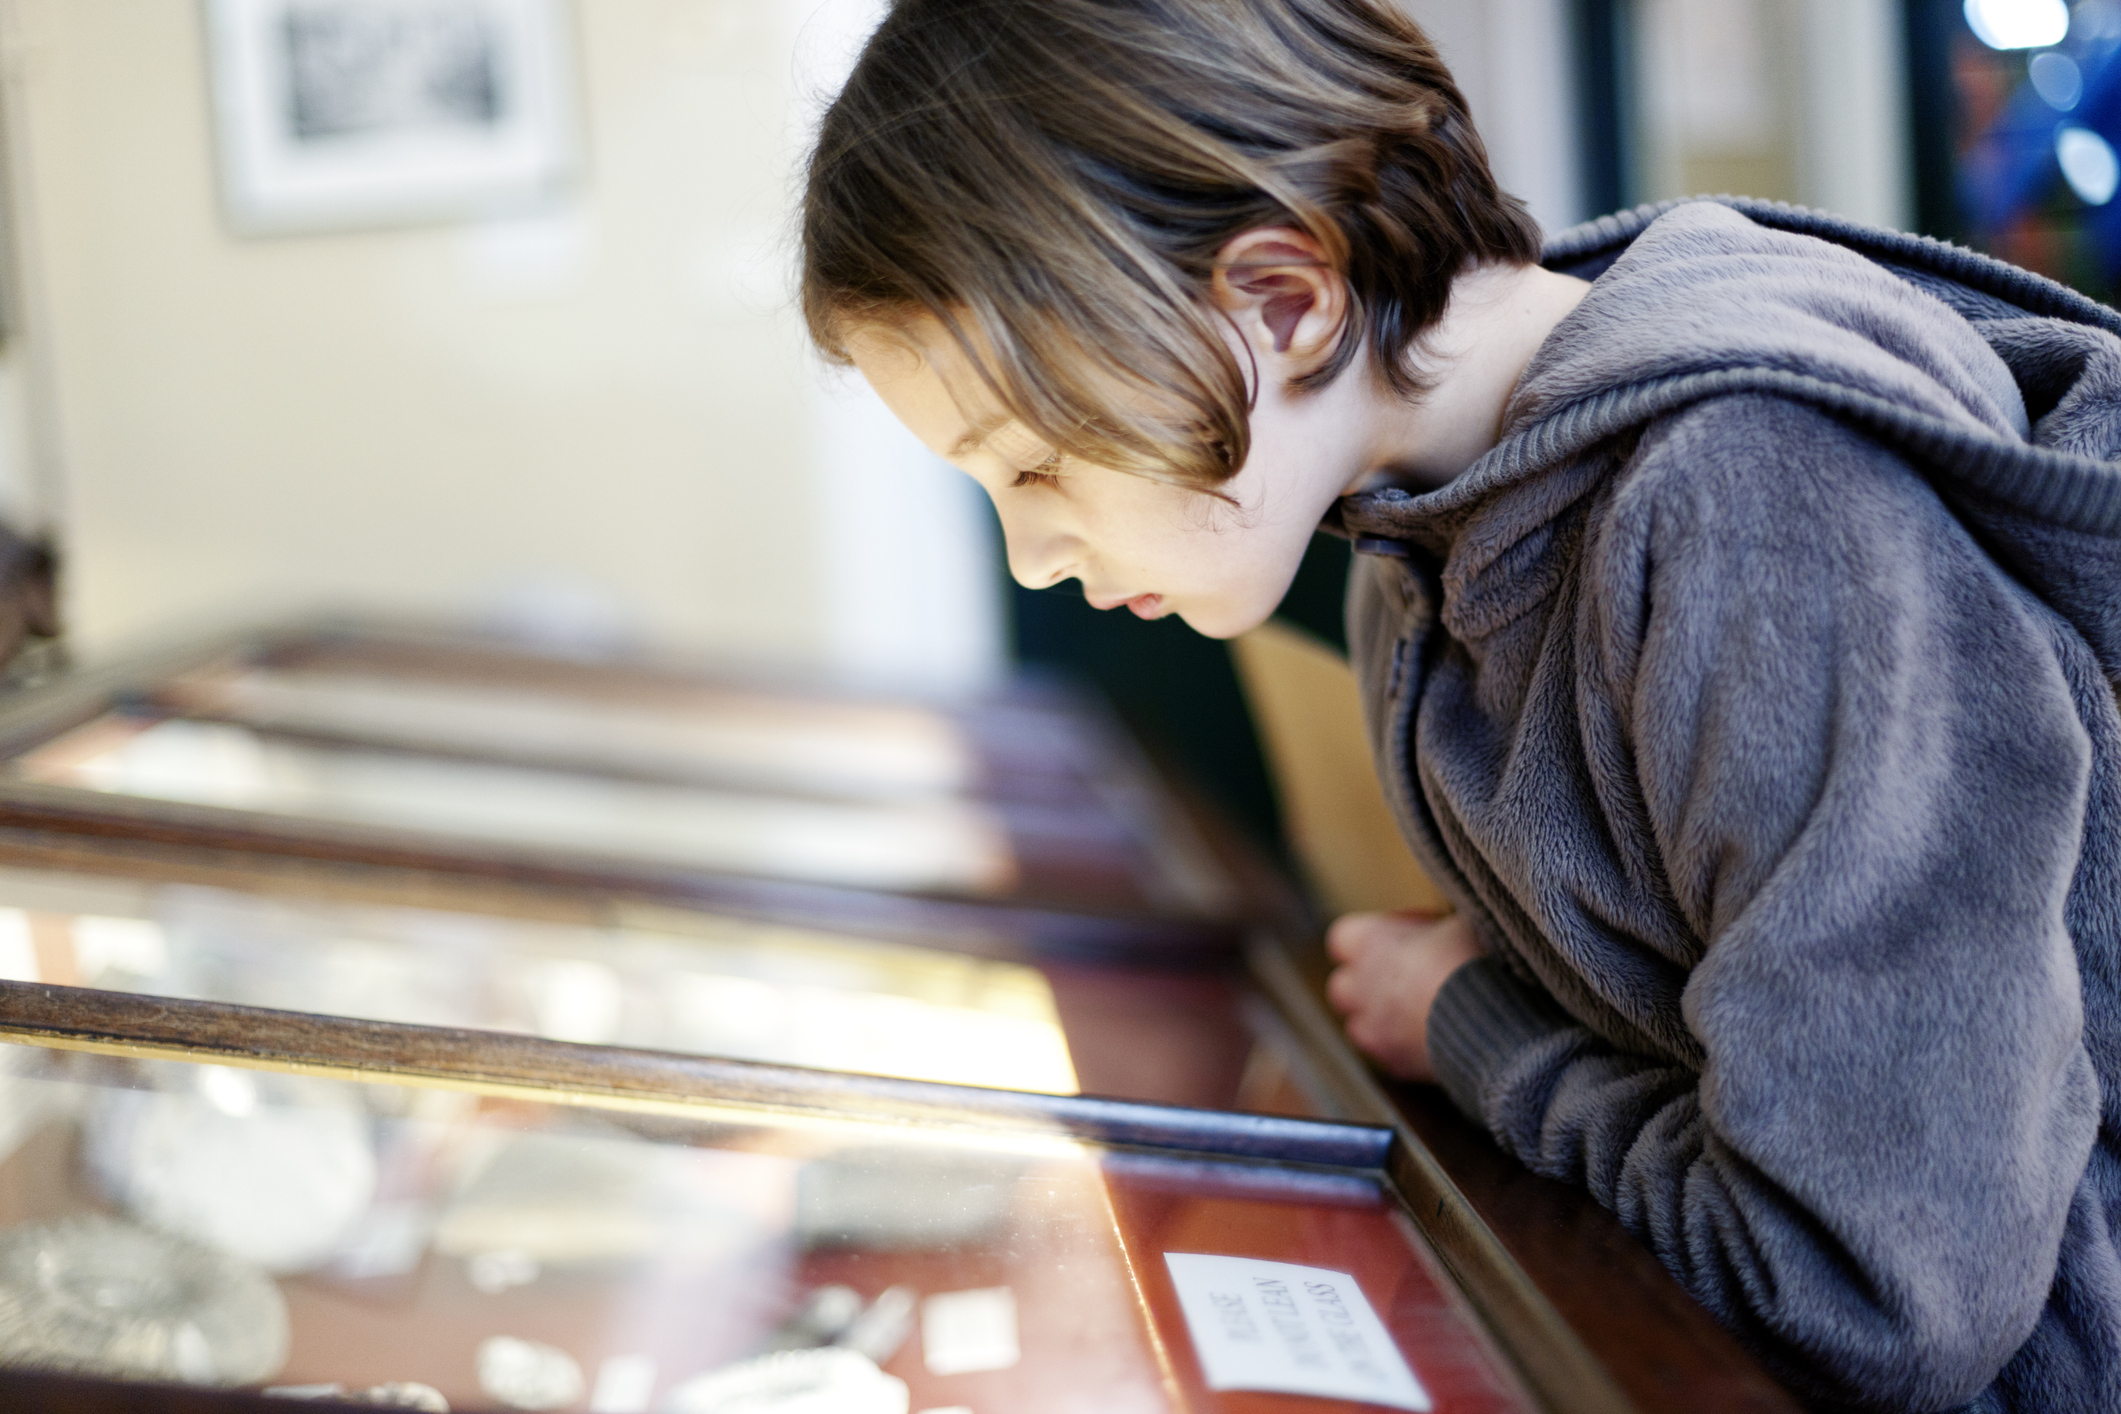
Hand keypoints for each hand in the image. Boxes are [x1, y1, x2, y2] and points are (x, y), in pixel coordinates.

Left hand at [1324, 910, 1482, 1081]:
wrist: (1491, 1023)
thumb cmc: (1473, 960)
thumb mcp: (1462, 920)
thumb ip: (1440, 924)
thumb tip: (1446, 928)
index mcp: (1368, 942)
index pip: (1343, 938)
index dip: (1376, 935)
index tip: (1415, 936)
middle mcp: (1360, 987)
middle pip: (1343, 984)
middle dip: (1369, 981)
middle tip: (1410, 976)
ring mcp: (1374, 1030)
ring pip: (1359, 1025)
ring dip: (1382, 1016)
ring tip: (1422, 1009)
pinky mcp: (1395, 1063)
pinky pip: (1389, 1054)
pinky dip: (1405, 1047)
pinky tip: (1438, 1037)